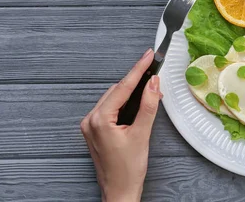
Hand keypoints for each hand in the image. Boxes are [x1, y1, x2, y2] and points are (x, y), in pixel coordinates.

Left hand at [81, 49, 161, 201]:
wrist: (120, 191)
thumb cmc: (128, 170)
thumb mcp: (142, 134)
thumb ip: (148, 106)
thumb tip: (153, 84)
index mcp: (99, 120)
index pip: (122, 87)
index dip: (138, 69)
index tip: (148, 56)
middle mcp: (90, 120)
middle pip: (116, 90)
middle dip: (136, 80)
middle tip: (153, 69)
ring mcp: (90, 125)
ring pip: (113, 98)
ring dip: (130, 91)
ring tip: (149, 87)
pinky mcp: (95, 130)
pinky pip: (109, 108)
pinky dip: (123, 102)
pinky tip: (136, 102)